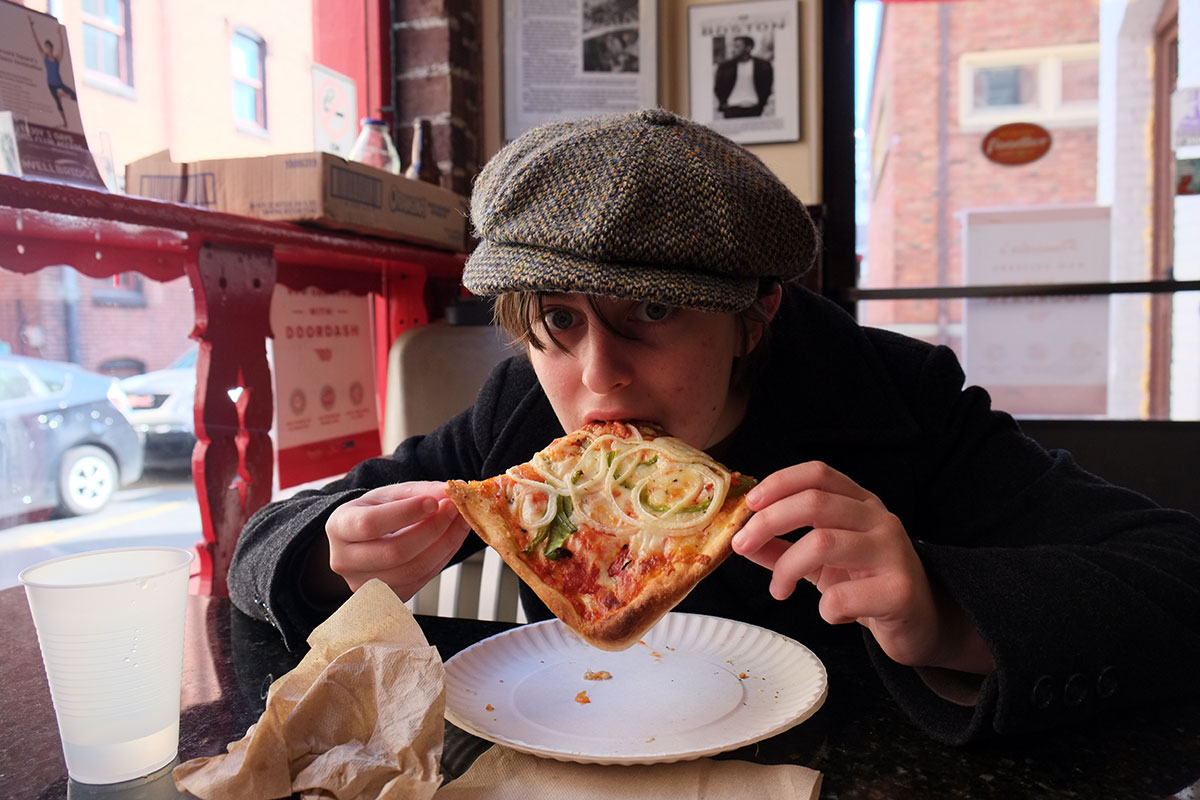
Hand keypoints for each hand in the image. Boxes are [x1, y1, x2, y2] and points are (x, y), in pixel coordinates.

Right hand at [323, 481, 470, 600]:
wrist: (362, 541)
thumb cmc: (375, 514)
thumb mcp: (390, 495)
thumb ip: (420, 491)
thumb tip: (451, 491)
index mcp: (339, 527)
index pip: (370, 524)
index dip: (405, 513)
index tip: (434, 501)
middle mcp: (345, 560)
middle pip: (394, 552)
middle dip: (432, 529)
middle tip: (454, 509)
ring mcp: (364, 584)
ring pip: (412, 571)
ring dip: (444, 545)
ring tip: (459, 521)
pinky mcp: (386, 596)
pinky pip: (421, 580)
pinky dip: (443, 557)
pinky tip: (452, 539)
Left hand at [732, 462, 993, 673]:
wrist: (920, 624)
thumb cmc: (867, 585)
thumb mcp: (821, 561)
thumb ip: (781, 547)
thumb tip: (740, 540)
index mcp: (860, 503)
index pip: (818, 474)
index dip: (779, 482)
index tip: (750, 503)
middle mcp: (879, 519)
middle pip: (815, 502)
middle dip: (768, 522)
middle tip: (742, 545)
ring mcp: (893, 553)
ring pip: (823, 543)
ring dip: (787, 568)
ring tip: (779, 590)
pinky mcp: (900, 591)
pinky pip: (843, 596)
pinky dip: (824, 608)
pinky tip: (831, 613)